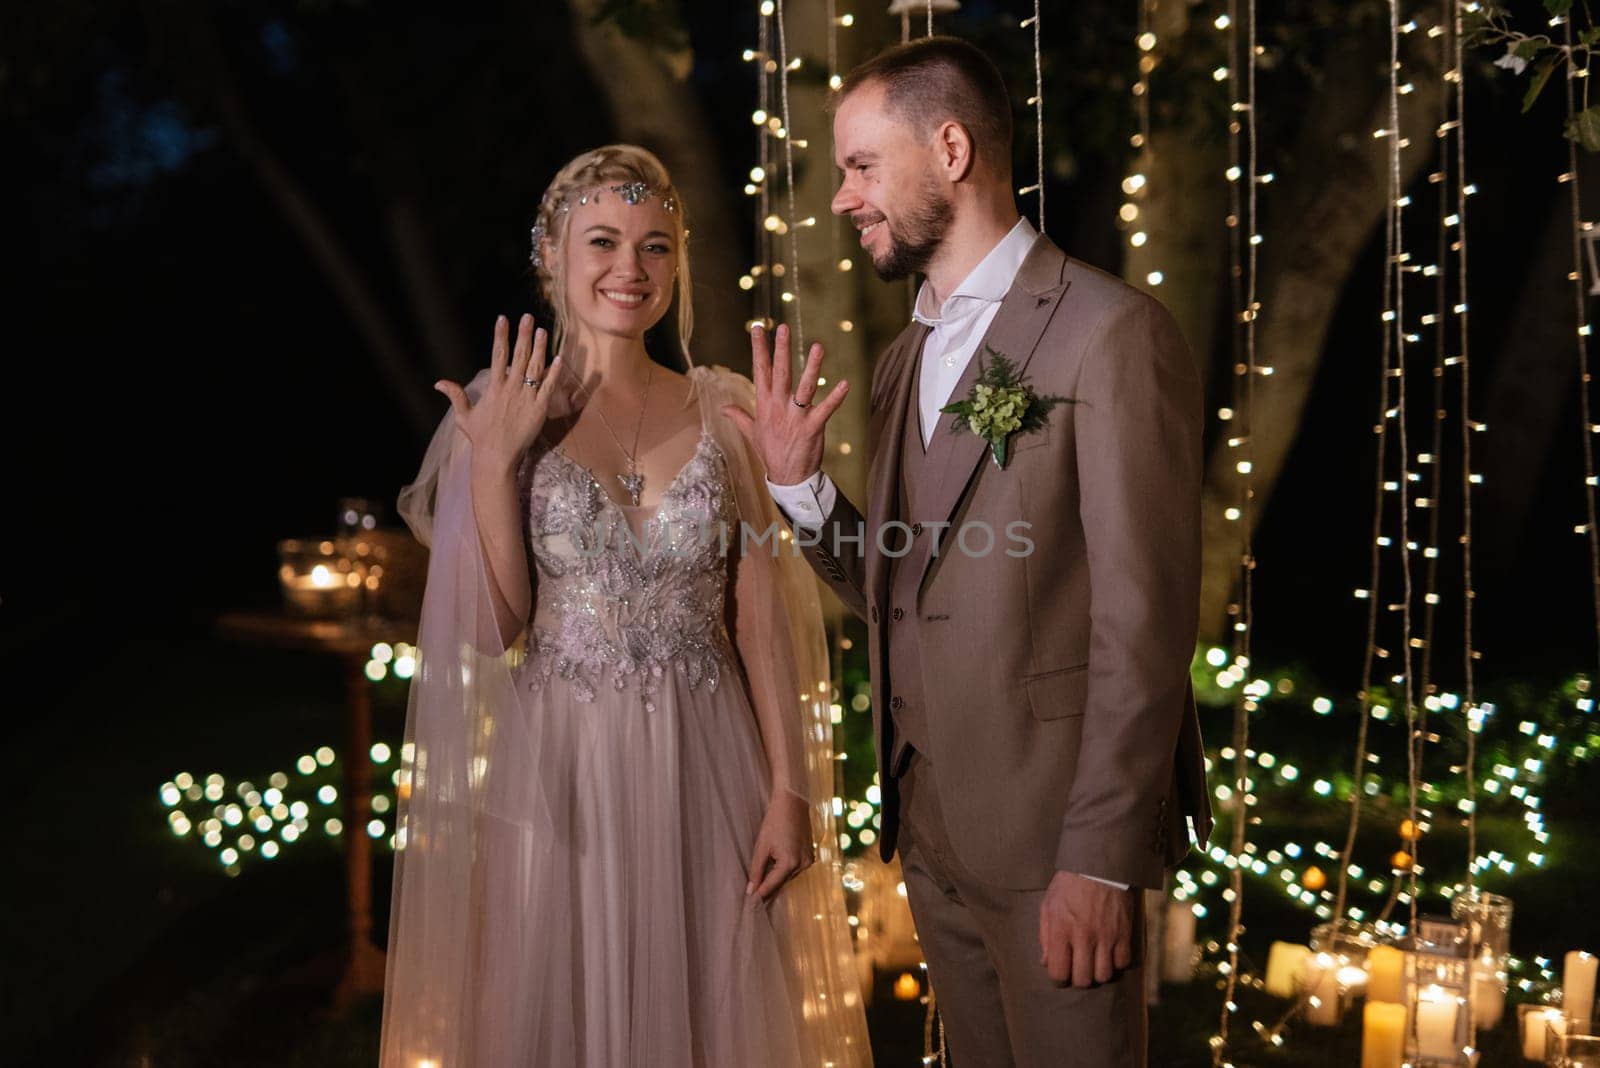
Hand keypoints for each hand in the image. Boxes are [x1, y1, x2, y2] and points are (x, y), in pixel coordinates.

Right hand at [435, 314, 561, 474]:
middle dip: (523, 334)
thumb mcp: (464, 416)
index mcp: (494, 387)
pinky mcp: (540, 408)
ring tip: (543, 331)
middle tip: (528, 317)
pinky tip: (559, 358)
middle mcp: (511, 388)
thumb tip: (438, 383)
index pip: (498, 355)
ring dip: (540, 348)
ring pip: (536, 367)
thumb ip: (455, 396)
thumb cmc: (481, 438)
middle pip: (519, 355)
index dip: (501, 335)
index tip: (503, 318)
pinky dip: (554, 372)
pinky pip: (549, 386)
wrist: (497, 457)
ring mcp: (527, 397)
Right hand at [722, 323, 849, 484]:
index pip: (760, 371)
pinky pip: (825, 410)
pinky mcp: (812, 428)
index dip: (759, 349)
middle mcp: (779, 408)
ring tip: (818, 346)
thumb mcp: (752, 433)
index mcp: (765, 405)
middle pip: (779, 373)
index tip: (757, 329)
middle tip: (783, 327)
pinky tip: (845, 383)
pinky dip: (836, 397)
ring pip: (804, 387)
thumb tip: (723, 408)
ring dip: (812, 367)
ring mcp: (796, 417)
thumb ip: (739, 416)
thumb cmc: (771, 453)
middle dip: (781, 349)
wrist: (788, 478)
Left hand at [746, 791, 815, 900]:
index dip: (759, 895)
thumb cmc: (774, 822)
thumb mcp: (762, 847)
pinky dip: (785, 869)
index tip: (749, 904)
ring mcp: (808, 860)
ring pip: (788, 876)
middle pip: (781, 882)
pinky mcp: (810, 855)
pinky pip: (795, 868)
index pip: (771, 885)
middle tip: (753, 894)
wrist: (792, 803)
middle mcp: (802, 865)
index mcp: (789, 863)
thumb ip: (756, 870)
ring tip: (762, 880)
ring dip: (776, 878)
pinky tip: (775, 866)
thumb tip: (750, 890)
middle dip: (768, 887)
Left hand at [1038, 870, 1133, 986]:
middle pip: (1083, 979)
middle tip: (1078, 969)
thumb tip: (1045, 963)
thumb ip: (1045, 936)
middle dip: (1079, 979)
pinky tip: (1110, 953)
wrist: (1098, 865)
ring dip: (1098, 972)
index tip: (1061, 973)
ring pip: (1104, 975)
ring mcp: (1106, 935)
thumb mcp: (1048, 905)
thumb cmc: (1069, 886)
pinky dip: (1116, 962)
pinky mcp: (1124, 932)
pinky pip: (1122, 962)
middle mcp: (1083, 935)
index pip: (1059, 972)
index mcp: (1061, 929)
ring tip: (1094, 961)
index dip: (1058, 979)